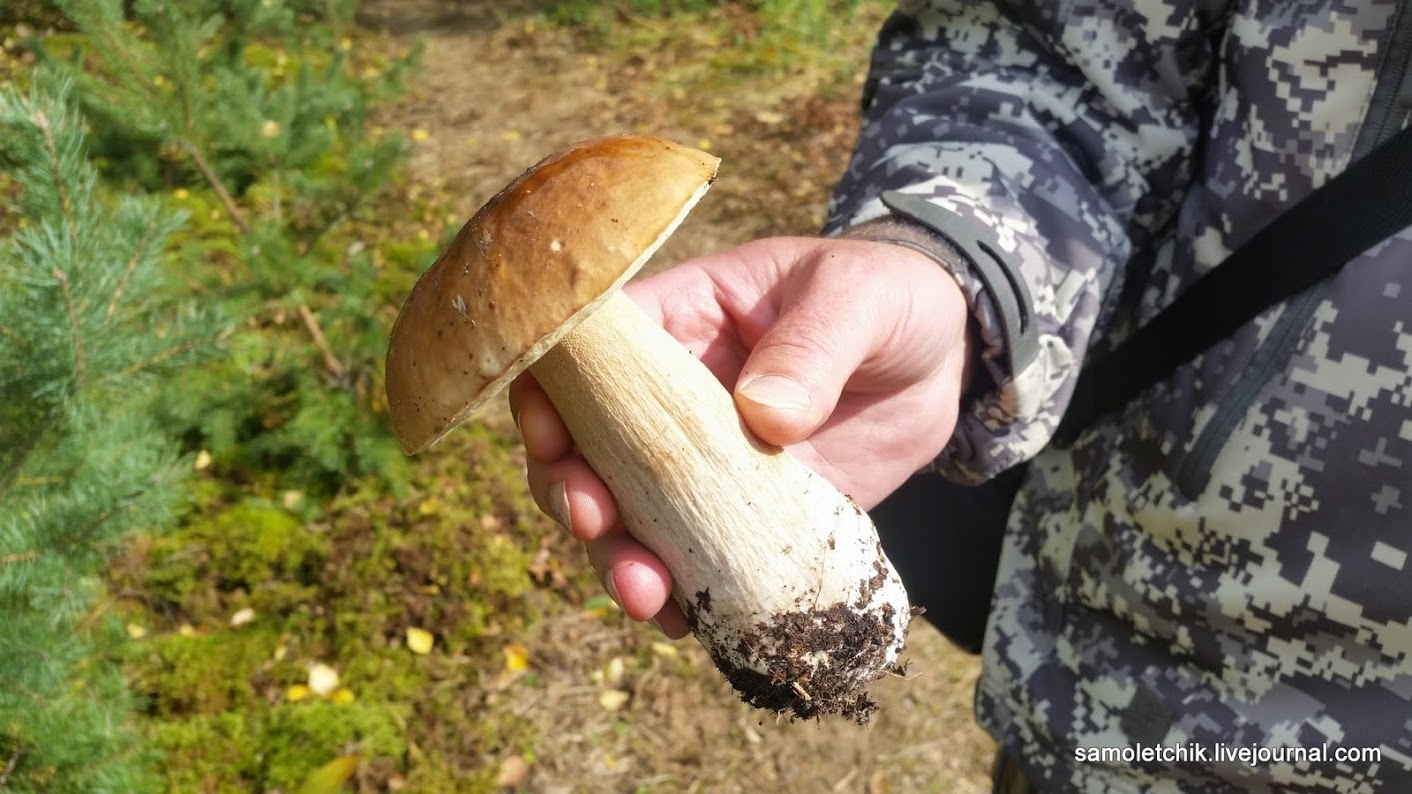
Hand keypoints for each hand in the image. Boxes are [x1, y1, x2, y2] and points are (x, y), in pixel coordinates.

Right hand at [509, 235, 973, 636]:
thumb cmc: (889, 297)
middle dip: (574, 494)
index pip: (585, 353)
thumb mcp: (860, 299)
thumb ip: (815, 345)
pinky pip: (698, 561)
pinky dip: (686, 596)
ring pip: (631, 518)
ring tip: (648, 599)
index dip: (549, 396)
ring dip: (621, 560)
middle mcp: (671, 399)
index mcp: (678, 323)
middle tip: (597, 525)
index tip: (552, 442)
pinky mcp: (746, 518)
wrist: (943, 362)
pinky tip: (691, 624)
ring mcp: (704, 465)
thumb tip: (764, 414)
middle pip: (587, 449)